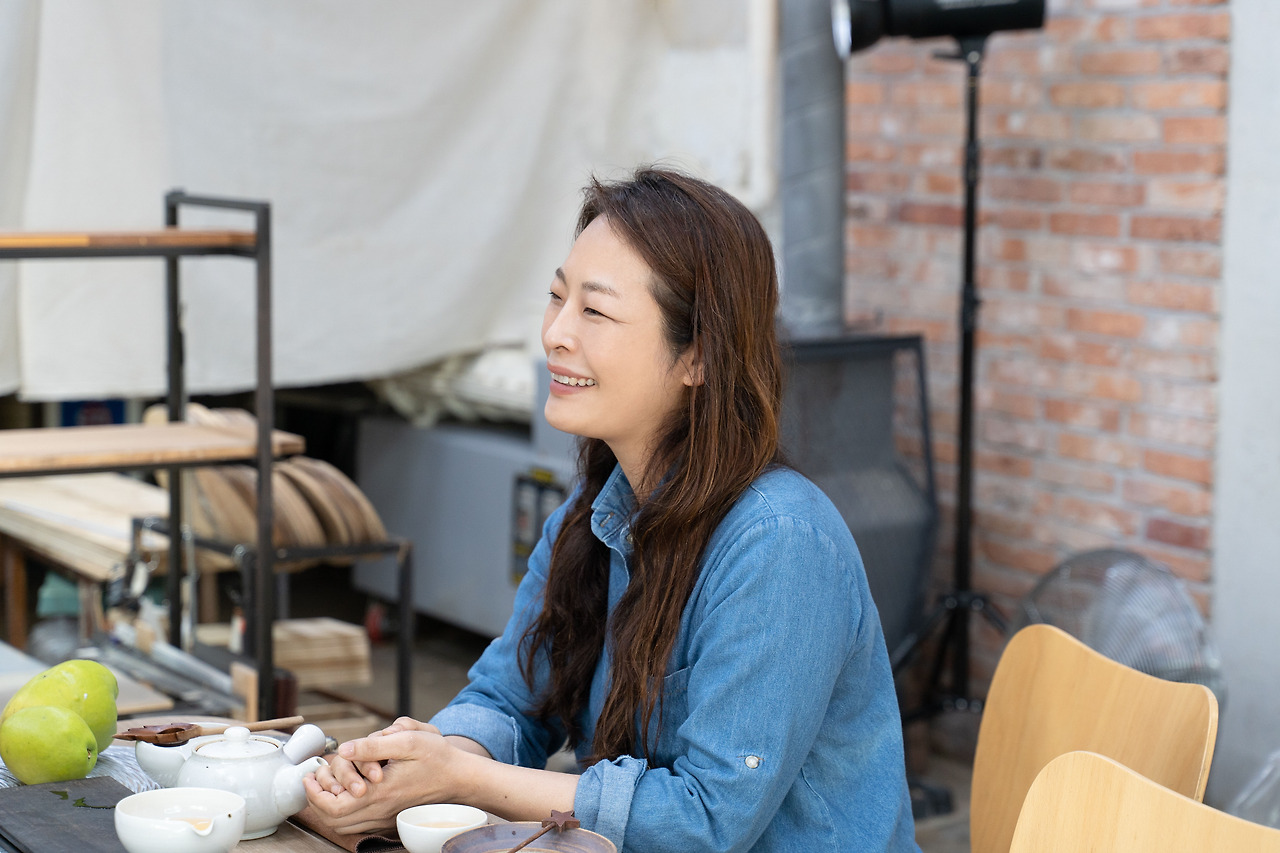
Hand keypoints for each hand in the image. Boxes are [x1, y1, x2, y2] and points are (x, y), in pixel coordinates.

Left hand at [302, 724, 465, 835]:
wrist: (460, 778)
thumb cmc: (437, 758)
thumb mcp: (408, 741)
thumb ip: (374, 745)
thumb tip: (346, 749)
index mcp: (380, 793)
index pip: (333, 806)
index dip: (314, 793)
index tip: (309, 775)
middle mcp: (379, 810)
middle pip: (333, 819)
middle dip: (317, 799)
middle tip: (315, 780)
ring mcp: (385, 817)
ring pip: (344, 824)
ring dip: (330, 805)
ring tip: (328, 784)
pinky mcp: (390, 818)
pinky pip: (358, 823)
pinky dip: (345, 811)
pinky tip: (348, 792)